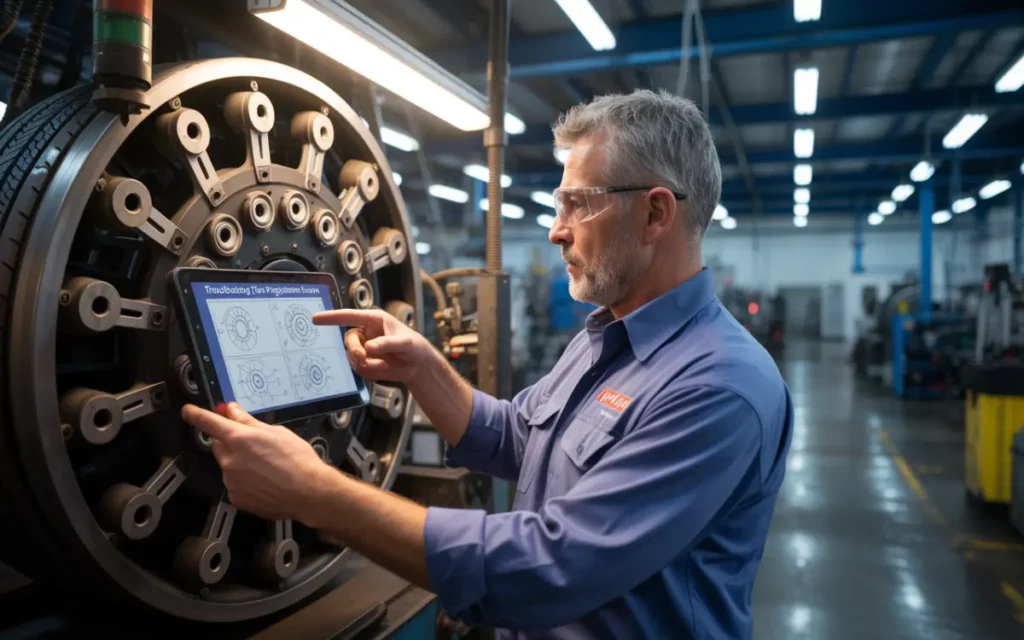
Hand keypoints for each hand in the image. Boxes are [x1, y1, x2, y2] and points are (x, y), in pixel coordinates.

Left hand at [181, 402, 330, 523]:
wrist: (308, 492)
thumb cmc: (298, 459)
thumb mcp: (277, 432)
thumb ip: (249, 422)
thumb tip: (232, 411)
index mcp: (239, 438)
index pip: (210, 423)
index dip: (196, 415)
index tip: (187, 411)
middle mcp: (229, 459)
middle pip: (219, 445)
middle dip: (231, 443)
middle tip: (254, 446)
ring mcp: (230, 480)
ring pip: (228, 466)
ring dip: (240, 463)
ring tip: (267, 468)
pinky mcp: (235, 497)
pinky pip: (235, 484)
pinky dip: (245, 481)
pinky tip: (265, 482)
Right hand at [313, 308, 434, 382]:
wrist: (417, 365)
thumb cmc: (414, 346)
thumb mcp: (405, 343)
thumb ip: (388, 343)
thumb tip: (369, 348)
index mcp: (373, 320)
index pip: (349, 316)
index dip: (332, 317)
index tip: (315, 318)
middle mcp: (365, 333)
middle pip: (348, 339)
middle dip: (354, 350)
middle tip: (362, 357)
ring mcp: (363, 348)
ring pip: (352, 356)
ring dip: (366, 362)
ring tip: (383, 365)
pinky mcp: (364, 362)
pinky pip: (358, 367)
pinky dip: (369, 370)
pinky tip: (383, 368)